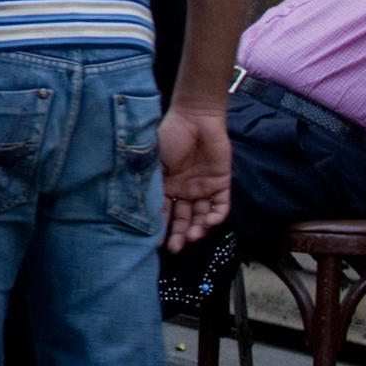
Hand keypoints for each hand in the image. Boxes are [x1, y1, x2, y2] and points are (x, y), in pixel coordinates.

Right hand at [159, 98, 233, 252]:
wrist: (195, 117)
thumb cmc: (169, 136)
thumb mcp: (154, 162)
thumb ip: (152, 185)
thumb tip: (145, 212)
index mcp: (165, 185)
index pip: (162, 212)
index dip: (160, 228)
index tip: (156, 243)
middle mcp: (184, 190)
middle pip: (182, 218)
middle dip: (179, 234)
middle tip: (177, 247)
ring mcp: (202, 188)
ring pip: (201, 215)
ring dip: (198, 228)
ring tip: (194, 235)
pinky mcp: (220, 183)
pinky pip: (221, 205)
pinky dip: (216, 215)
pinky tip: (210, 222)